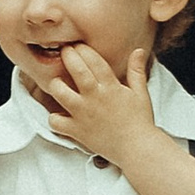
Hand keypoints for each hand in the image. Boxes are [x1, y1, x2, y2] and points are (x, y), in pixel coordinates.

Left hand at [23, 40, 153, 167]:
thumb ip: (136, 71)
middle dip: (68, 55)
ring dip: (56, 84)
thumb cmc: (140, 122)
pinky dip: (54, 118)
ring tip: (58, 83)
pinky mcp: (76, 131)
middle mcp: (94, 97)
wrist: (137, 148)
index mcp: (110, 86)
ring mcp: (83, 114)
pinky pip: (55, 122)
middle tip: (65, 53)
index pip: (93, 59)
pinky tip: (59, 114)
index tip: (78, 46)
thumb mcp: (141, 93)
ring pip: (59, 91)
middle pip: (76, 68)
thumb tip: (139, 51)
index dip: (83, 49)